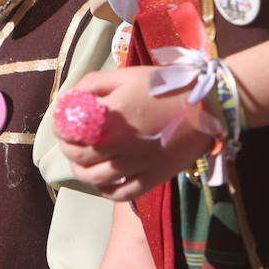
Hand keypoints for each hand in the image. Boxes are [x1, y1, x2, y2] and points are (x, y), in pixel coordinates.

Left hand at [57, 66, 214, 200]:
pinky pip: (120, 193)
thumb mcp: (124, 75)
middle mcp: (117, 145)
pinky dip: (106, 190)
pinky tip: (104, 182)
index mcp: (108, 118)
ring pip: (94, 178)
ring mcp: (134, 165)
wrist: (206, 103)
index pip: (69, 130)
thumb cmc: (163, 84)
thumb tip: (71, 98)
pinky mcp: (151, 179)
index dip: (61, 128)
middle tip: (71, 142)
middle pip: (78, 156)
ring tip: (83, 164)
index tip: (64, 124)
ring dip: (82, 171)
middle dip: (69, 148)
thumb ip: (92, 84)